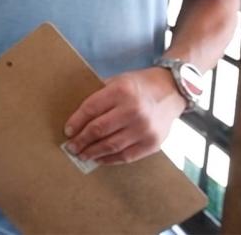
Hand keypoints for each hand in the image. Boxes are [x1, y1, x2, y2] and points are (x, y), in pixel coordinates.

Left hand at [62, 67, 185, 164]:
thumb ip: (101, 96)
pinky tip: (100, 159)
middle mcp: (133, 110)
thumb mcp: (118, 81)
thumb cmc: (140, 85)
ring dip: (93, 152)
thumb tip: (78, 119)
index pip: (91, 109)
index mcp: (121, 91)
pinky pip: (126, 156)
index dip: (76, 122)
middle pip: (99, 130)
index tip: (67, 131)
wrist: (172, 90)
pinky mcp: (153, 143)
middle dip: (81, 140)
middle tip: (71, 147)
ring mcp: (144, 128)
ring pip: (111, 145)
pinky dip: (110, 159)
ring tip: (82, 155)